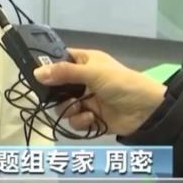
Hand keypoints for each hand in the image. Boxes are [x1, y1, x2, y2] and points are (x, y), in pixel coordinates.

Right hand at [33, 48, 166, 136]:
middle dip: (55, 94)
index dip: (48, 66)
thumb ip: (64, 73)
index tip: (36, 75)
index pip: (60, 60)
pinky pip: (75, 122)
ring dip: (68, 109)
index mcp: (84, 62)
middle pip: (57, 87)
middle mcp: (83, 81)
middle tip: (54, 97)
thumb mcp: (93, 73)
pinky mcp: (91, 119)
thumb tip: (37, 73)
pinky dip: (81, 121)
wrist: (146, 110)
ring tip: (79, 108)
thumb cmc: (121, 83)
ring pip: (63, 106)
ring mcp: (86, 100)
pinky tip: (92, 118)